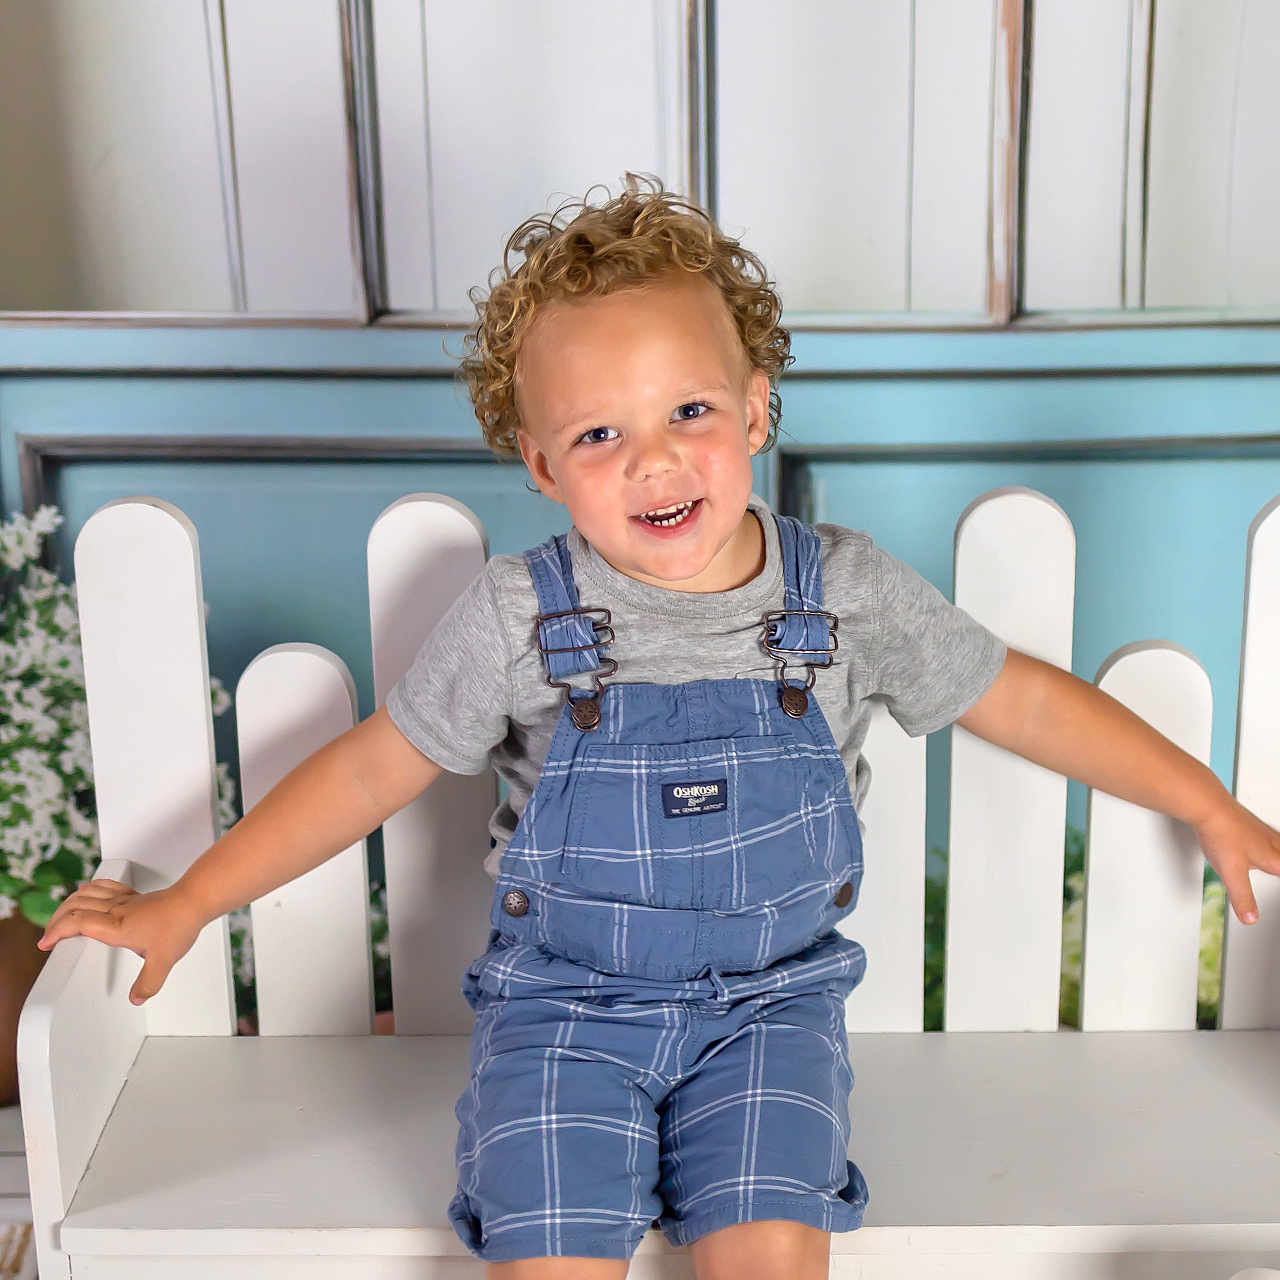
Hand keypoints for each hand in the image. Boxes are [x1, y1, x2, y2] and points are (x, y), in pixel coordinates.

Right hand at [36, 878, 205, 1004]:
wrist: (194, 900)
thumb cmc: (179, 924)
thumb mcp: (163, 961)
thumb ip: (148, 983)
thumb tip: (136, 998)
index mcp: (116, 926)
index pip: (76, 923)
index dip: (56, 932)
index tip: (44, 943)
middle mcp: (116, 910)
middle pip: (75, 906)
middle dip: (55, 920)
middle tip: (48, 935)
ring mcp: (124, 900)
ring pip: (86, 894)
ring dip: (68, 903)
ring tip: (60, 917)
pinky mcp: (133, 896)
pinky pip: (103, 886)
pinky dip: (88, 889)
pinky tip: (86, 891)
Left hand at [1193, 799, 1279, 924]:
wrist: (1207, 805)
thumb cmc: (1222, 835)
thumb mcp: (1232, 874)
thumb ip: (1242, 897)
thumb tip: (1251, 918)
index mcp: (1274, 858)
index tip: (1278, 874)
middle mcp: (1272, 842)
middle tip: (1277, 868)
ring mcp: (1261, 830)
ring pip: (1279, 843)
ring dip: (1278, 850)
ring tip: (1275, 854)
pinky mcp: (1247, 821)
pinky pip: (1266, 834)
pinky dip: (1270, 842)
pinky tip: (1257, 840)